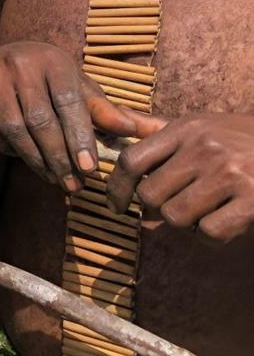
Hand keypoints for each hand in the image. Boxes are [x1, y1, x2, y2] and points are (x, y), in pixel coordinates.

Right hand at [0, 42, 143, 190]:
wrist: (3, 54)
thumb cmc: (51, 78)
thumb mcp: (80, 88)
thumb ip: (111, 112)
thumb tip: (157, 130)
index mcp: (54, 61)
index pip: (70, 104)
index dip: (80, 139)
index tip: (89, 170)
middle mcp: (20, 64)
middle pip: (41, 121)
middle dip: (59, 158)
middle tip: (72, 185)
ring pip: (14, 129)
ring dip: (34, 160)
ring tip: (52, 178)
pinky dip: (5, 149)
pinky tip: (21, 156)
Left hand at [108, 113, 253, 242]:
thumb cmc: (240, 138)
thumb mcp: (200, 124)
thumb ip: (156, 128)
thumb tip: (115, 117)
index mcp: (186, 129)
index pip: (133, 160)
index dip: (117, 188)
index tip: (116, 205)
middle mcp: (205, 148)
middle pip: (150, 195)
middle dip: (156, 209)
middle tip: (174, 206)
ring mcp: (230, 174)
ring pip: (176, 217)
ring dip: (184, 224)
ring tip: (201, 212)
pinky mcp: (253, 200)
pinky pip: (210, 233)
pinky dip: (210, 237)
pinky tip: (222, 223)